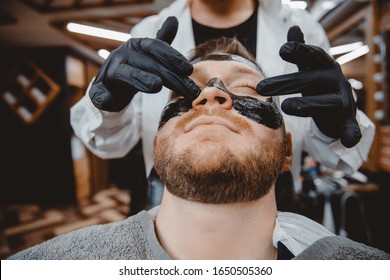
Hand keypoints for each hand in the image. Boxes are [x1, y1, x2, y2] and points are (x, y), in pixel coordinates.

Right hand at [89, 16, 198, 111]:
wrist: (109, 87)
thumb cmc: (134, 70)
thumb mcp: (148, 56)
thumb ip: (162, 41)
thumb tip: (173, 19)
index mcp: (135, 46)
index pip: (155, 47)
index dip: (172, 56)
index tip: (189, 69)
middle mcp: (122, 55)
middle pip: (148, 64)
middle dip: (171, 78)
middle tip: (189, 90)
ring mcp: (109, 73)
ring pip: (125, 74)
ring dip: (141, 79)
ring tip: (157, 86)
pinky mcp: (99, 91)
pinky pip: (101, 94)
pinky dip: (104, 97)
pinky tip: (110, 101)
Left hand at [256, 26, 361, 147]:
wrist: (339, 108)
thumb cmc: (318, 85)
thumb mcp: (309, 68)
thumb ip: (300, 51)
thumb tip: (293, 27)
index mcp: (324, 67)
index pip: (312, 56)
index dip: (300, 51)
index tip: (283, 50)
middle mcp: (335, 81)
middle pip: (310, 80)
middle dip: (285, 83)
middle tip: (261, 88)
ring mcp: (343, 101)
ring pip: (326, 103)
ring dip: (307, 105)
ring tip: (287, 107)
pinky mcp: (347, 120)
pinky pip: (350, 127)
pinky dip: (350, 133)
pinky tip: (346, 140)